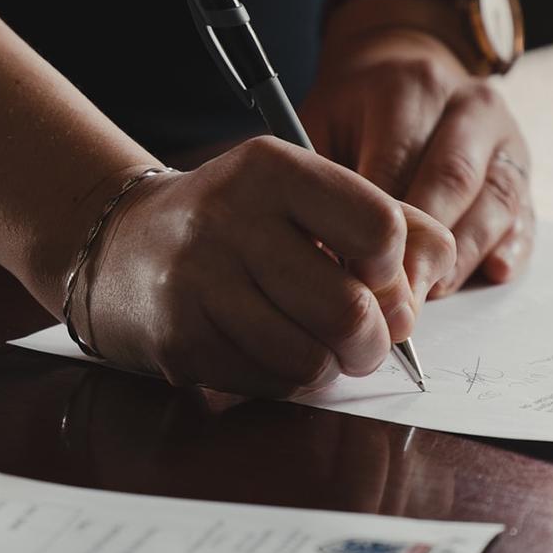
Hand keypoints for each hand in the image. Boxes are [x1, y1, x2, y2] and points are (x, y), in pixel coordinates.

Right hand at [76, 139, 454, 396]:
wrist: (120, 246)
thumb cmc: (235, 223)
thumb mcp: (303, 194)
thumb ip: (385, 220)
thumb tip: (432, 278)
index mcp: (273, 169)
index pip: (380, 228)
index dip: (395, 270)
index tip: (376, 277)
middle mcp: (230, 218)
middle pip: (350, 310)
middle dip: (373, 341)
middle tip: (364, 339)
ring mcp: (198, 282)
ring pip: (311, 359)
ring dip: (327, 367)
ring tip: (314, 345)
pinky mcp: (179, 339)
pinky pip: (267, 384)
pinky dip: (283, 381)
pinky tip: (266, 351)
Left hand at [299, 28, 534, 296]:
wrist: (403, 74)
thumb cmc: (353, 115)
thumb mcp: (321, 125)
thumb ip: (321, 180)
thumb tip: (321, 253)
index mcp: (412, 87)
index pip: (397, 163)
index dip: (377, 225)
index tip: (355, 273)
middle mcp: (469, 106)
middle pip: (452, 182)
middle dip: (424, 247)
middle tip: (396, 298)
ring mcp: (505, 137)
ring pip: (495, 200)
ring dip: (464, 256)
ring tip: (431, 294)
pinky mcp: (523, 169)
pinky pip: (526, 213)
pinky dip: (512, 246)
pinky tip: (493, 272)